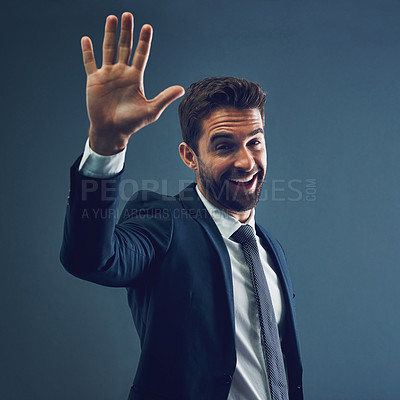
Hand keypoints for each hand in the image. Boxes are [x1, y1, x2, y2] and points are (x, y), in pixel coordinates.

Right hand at [81, 12, 184, 154]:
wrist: (112, 131)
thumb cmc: (132, 123)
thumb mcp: (151, 110)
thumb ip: (164, 97)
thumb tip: (182, 89)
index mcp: (135, 78)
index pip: (141, 55)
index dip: (144, 41)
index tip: (147, 27)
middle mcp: (122, 73)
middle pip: (125, 47)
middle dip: (127, 31)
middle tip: (128, 15)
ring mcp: (108, 75)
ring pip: (108, 50)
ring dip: (109, 34)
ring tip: (112, 18)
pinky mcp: (94, 81)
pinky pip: (90, 63)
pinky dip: (88, 52)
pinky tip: (86, 39)